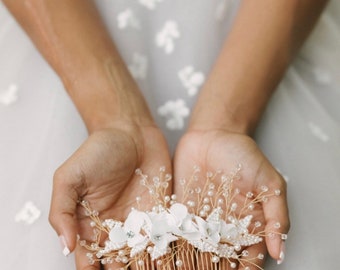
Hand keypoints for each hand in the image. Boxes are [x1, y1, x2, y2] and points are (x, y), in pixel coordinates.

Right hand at [49, 122, 171, 269]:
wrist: (131, 131)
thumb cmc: (98, 150)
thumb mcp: (70, 177)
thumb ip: (63, 210)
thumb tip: (66, 246)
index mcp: (89, 224)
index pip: (88, 258)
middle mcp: (115, 228)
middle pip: (117, 262)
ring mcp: (140, 223)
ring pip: (141, 256)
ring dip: (146, 267)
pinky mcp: (161, 214)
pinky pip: (164, 238)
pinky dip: (166, 252)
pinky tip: (171, 260)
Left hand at [174, 129, 288, 268]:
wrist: (213, 135)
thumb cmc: (244, 155)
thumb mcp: (269, 183)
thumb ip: (276, 215)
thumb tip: (280, 251)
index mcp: (247, 223)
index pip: (248, 255)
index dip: (244, 268)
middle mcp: (223, 226)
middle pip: (220, 257)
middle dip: (213, 268)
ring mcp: (200, 219)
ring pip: (197, 249)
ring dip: (191, 262)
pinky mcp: (181, 208)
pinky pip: (177, 230)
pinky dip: (173, 243)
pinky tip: (167, 253)